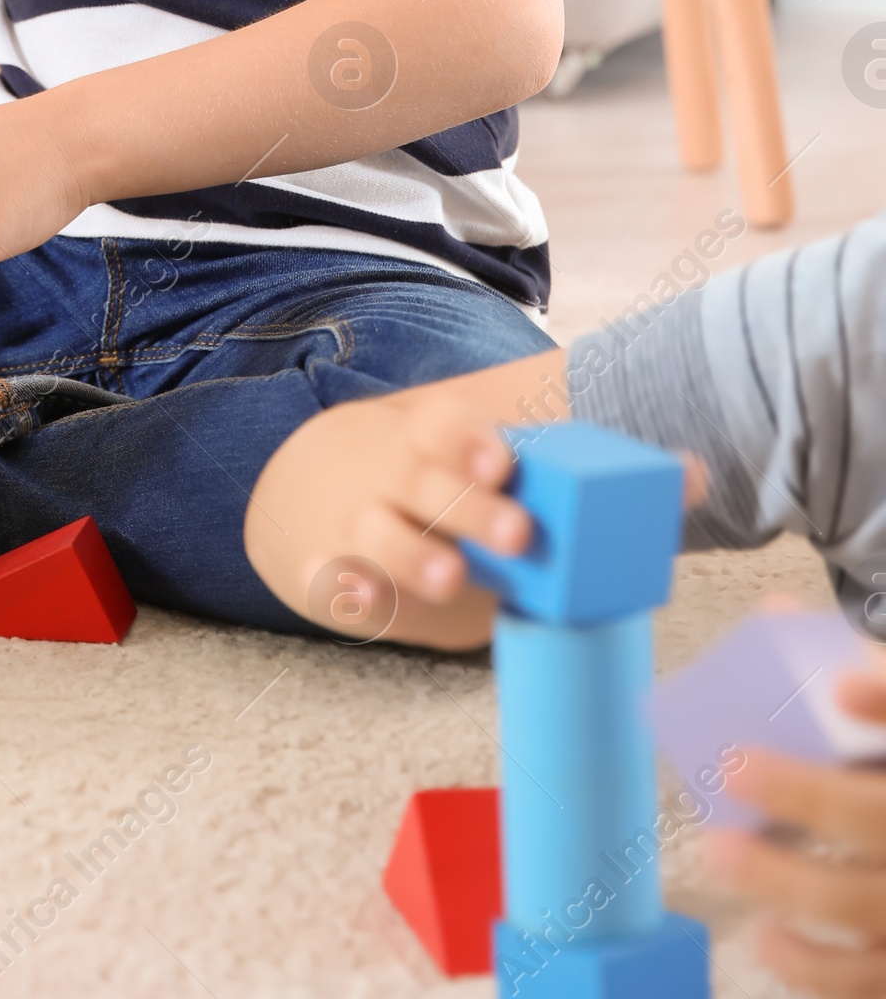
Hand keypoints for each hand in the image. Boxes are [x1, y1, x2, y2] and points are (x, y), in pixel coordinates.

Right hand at [243, 357, 708, 652]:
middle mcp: (395, 477)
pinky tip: (358, 599)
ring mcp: (359, 521)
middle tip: (519, 535)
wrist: (336, 487)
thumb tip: (696, 474)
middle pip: (422, 483)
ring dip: (410, 553)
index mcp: (436, 441)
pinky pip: (328, 578)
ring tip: (451, 579)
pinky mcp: (334, 568)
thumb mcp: (503, 471)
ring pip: (377, 532)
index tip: (505, 461)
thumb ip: (594, 479)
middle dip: (469, 508)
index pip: (444, 425)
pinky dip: (339, 587)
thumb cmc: (451, 485)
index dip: (472, 441)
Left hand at [707, 656, 885, 993]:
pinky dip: (817, 970)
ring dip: (791, 881)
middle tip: (735, 765)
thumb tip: (774, 612)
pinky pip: (867, 979)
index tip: (840, 683)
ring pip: (868, 905)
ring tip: (719, 850)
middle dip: (813, 795)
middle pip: (879, 817)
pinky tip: (765, 938)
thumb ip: (859, 680)